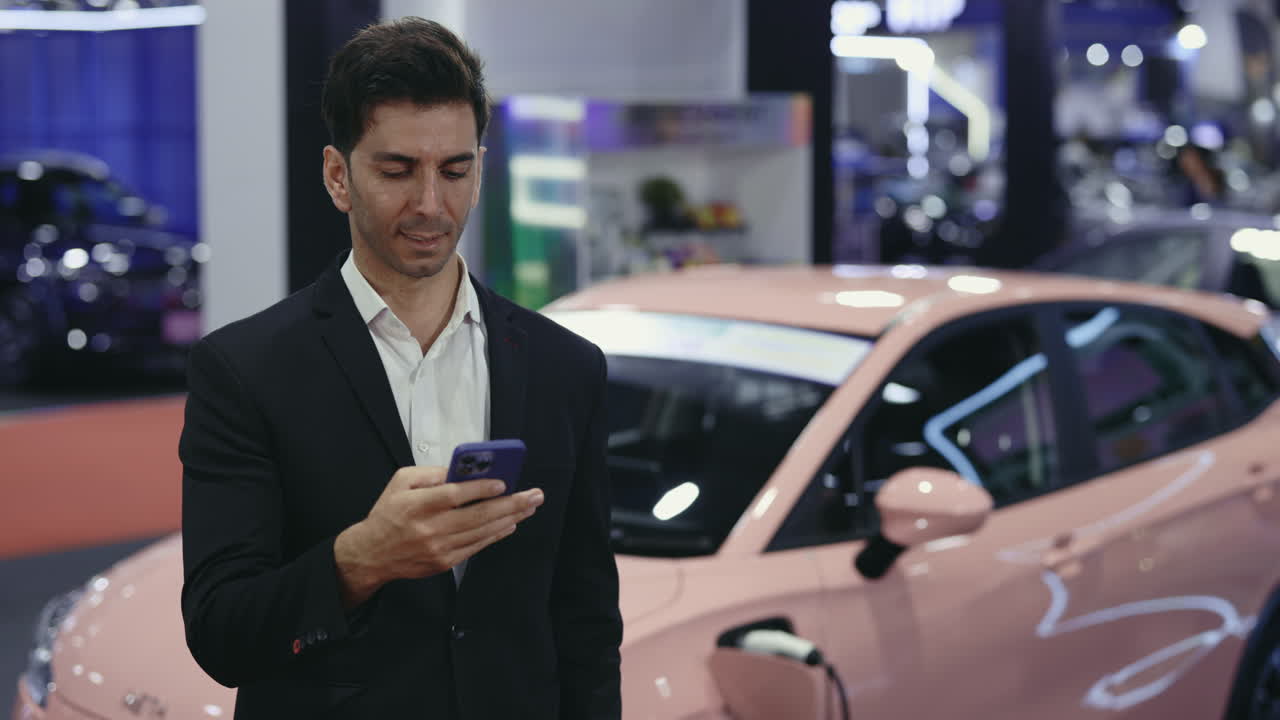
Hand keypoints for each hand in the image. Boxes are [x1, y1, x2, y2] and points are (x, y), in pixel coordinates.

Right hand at [334, 466, 542, 607]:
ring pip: (482, 532)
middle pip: (477, 515)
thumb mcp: (400, 482)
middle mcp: (429, 528)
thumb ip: (430, 473)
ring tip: (529, 506)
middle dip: (510, 504)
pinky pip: (477, 547)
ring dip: (510, 518)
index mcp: (416, 504)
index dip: (480, 489)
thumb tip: (461, 470)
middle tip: (533, 495)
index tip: (503, 483)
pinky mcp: (444, 562)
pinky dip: (496, 534)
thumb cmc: (388, 514)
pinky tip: (511, 523)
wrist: (372, 554)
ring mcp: (439, 548)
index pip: (453, 495)